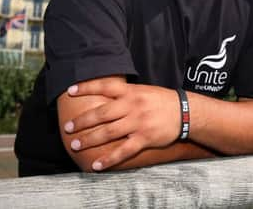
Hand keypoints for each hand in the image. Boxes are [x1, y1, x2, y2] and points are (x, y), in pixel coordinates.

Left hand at [63, 80, 180, 170]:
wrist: (185, 111)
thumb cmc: (161, 100)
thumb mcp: (142, 90)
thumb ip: (124, 94)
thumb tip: (102, 95)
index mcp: (131, 91)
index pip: (105, 87)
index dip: (87, 88)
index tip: (70, 91)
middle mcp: (132, 106)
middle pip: (101, 113)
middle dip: (82, 121)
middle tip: (67, 127)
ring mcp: (138, 123)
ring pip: (108, 132)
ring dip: (89, 139)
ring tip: (75, 144)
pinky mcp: (144, 138)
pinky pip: (123, 151)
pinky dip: (108, 159)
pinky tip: (96, 165)